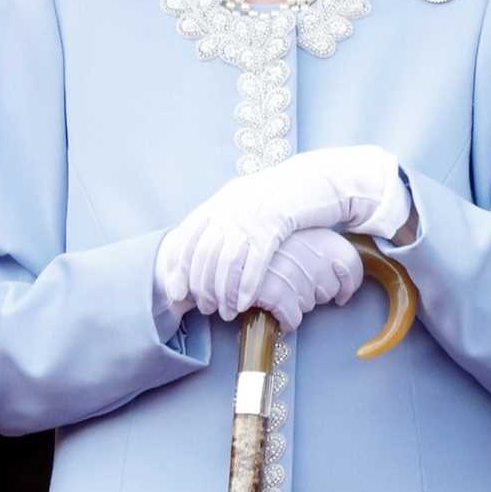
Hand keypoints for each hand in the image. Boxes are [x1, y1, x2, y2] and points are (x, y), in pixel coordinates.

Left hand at [159, 146, 408, 318]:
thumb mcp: (246, 199)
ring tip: (224, 312)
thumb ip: (224, 218)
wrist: (313, 178)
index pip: (187, 237)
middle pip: (205, 254)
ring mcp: (253, 216)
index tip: (177, 292)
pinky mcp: (276, 224)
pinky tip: (244, 303)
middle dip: (201, 287)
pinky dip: (246, 285)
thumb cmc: (280, 195)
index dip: (178, 267)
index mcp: (220, 202)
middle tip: (204, 308)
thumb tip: (202, 247)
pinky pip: (255, 261)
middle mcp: (231, 208)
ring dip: (223, 292)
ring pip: (227, 262)